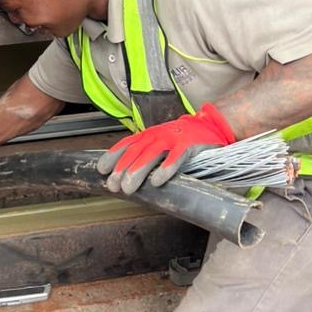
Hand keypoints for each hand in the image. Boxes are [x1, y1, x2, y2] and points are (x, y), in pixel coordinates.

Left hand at [97, 103, 235, 194]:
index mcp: (148, 136)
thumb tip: (124, 176)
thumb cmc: (180, 139)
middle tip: (114, 186)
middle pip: (135, 152)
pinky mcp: (190, 145)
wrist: (209, 126)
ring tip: (129, 186)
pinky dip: (167, 168)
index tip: (102, 170)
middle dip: (122, 169)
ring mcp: (173, 139)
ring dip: (138, 170)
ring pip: (152, 154)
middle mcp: (157, 135)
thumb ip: (144, 155)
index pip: (126, 144)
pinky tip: (158, 180)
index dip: (113, 156)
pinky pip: (177, 157)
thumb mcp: (159, 144)